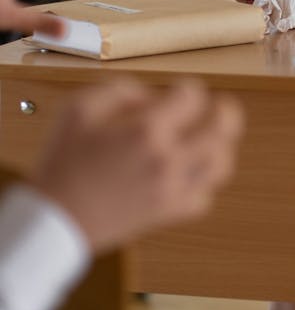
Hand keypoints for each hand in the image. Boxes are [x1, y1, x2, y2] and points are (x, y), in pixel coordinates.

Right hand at [31, 78, 244, 251]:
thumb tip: (149, 94)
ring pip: (221, 165)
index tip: (177, 92)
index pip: (193, 97)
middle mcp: (167, 159)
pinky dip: (203, 182)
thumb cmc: (62, 163)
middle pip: (222, 130)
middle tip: (220, 107)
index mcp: (147, 130)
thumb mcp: (79, 108)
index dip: (187, 88)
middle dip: (225, 111)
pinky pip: (204, 198)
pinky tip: (188, 172)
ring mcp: (171, 189)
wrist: (52, 221)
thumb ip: (119, 89)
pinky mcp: (167, 214)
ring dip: (220, 146)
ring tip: (207, 139)